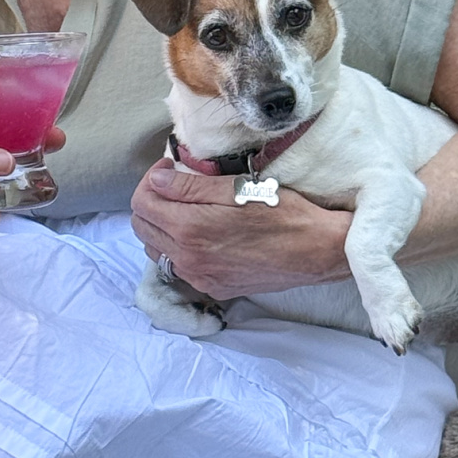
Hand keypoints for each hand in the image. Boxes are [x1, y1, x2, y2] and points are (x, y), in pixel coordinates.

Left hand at [130, 159, 352, 295]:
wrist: (316, 251)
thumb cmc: (284, 213)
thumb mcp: (237, 188)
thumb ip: (189, 186)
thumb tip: (157, 180)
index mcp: (190, 228)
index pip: (142, 203)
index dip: (150, 180)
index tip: (168, 169)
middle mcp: (188, 259)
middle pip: (142, 228)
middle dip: (151, 202)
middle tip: (173, 185)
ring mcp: (199, 277)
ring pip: (157, 250)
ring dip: (161, 226)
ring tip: (185, 209)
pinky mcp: (213, 288)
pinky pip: (179, 267)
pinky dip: (178, 248)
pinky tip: (201, 234)